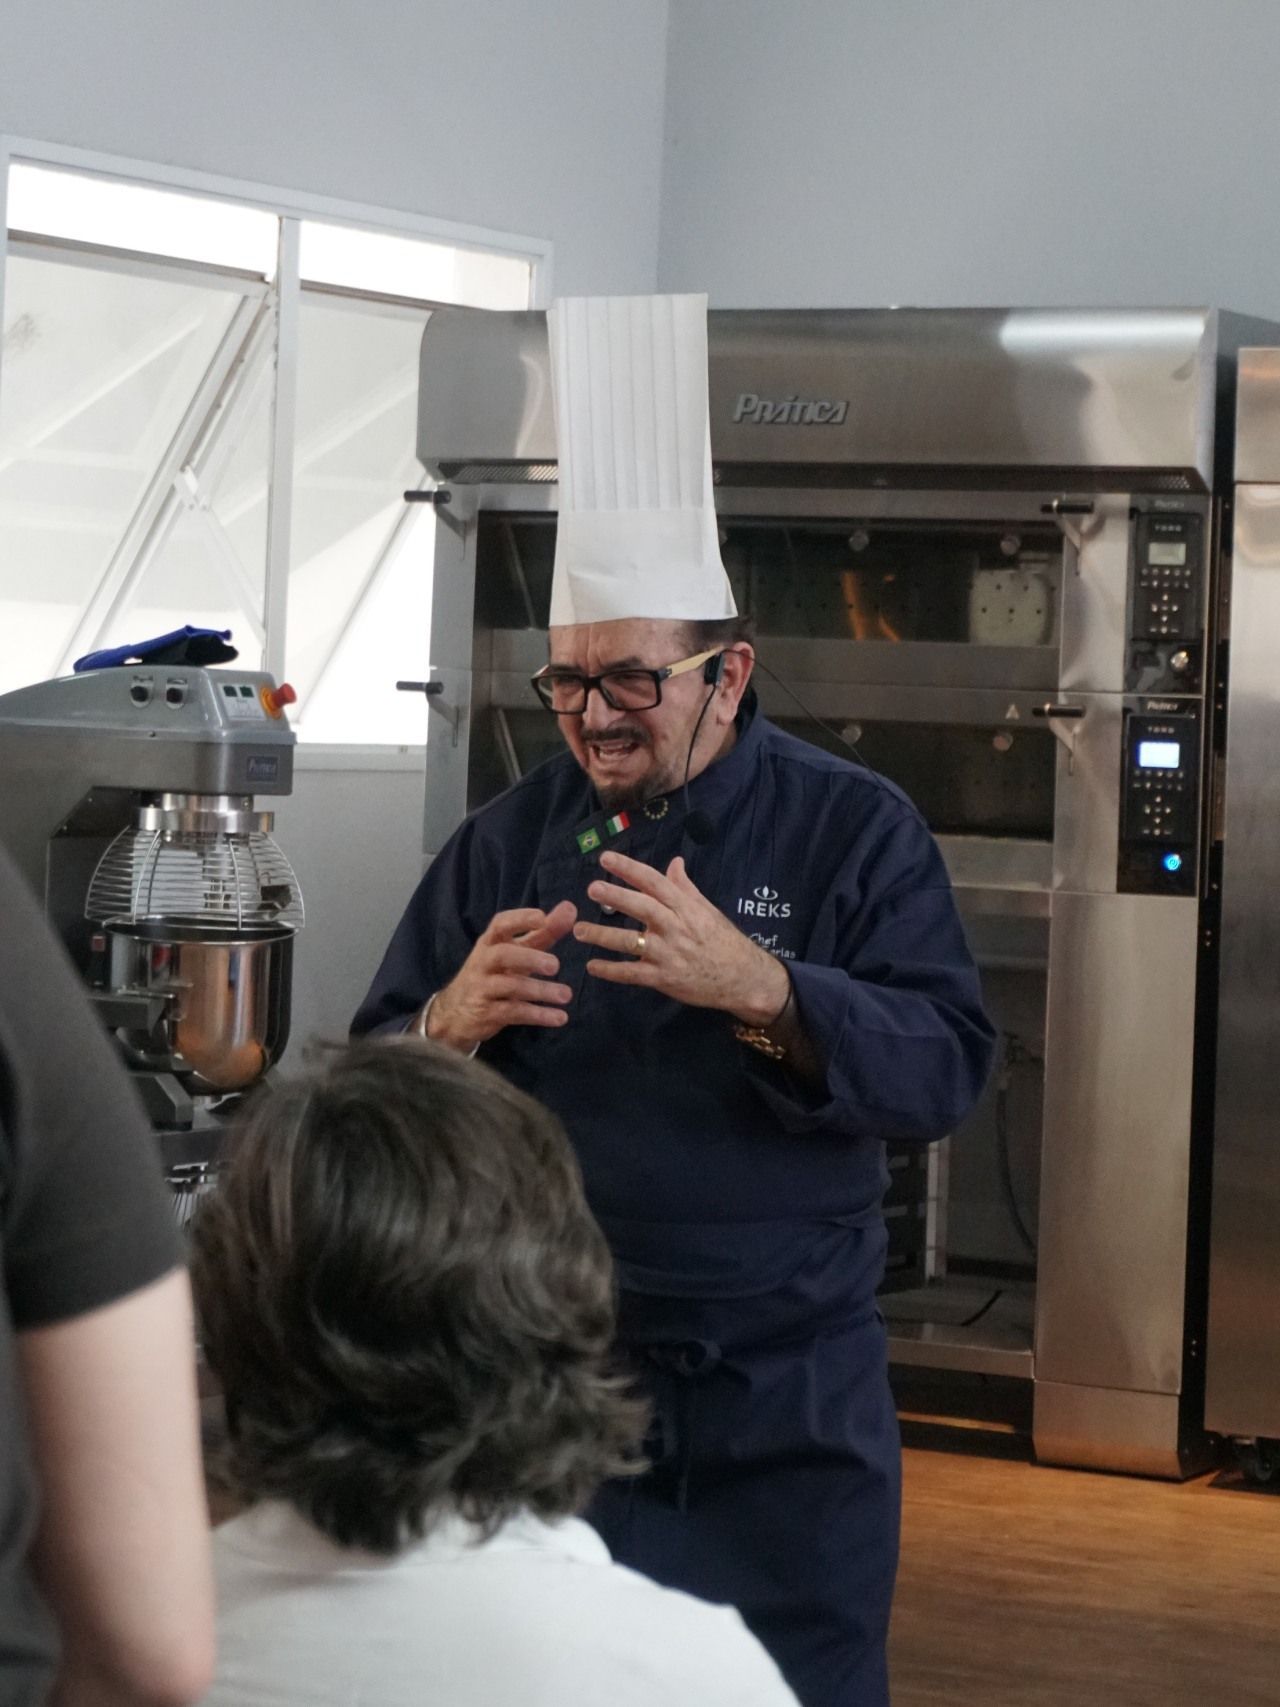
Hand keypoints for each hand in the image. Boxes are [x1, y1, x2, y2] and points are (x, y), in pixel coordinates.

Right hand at [427, 901, 577, 1050]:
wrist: (456, 1013)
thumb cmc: (494, 973)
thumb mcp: (516, 951)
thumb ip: (543, 932)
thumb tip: (570, 908)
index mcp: (491, 942)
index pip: (501, 925)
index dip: (520, 919)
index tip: (542, 917)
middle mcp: (483, 962)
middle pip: (502, 955)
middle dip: (529, 958)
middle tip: (555, 965)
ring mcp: (483, 988)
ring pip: (510, 986)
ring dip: (540, 990)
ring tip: (566, 995)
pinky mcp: (487, 1013)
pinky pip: (513, 1012)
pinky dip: (538, 1015)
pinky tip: (560, 1018)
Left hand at [575, 851, 790, 1024]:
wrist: (743, 978)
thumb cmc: (724, 941)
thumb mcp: (707, 909)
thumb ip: (685, 887)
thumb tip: (674, 861)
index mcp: (685, 907)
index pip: (655, 882)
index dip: (629, 868)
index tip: (606, 857)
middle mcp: (676, 927)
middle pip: (643, 907)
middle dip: (616, 897)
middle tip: (591, 887)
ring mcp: (669, 954)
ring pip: (632, 942)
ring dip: (603, 936)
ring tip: (579, 930)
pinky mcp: (664, 979)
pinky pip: (633, 974)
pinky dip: (611, 971)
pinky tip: (592, 967)